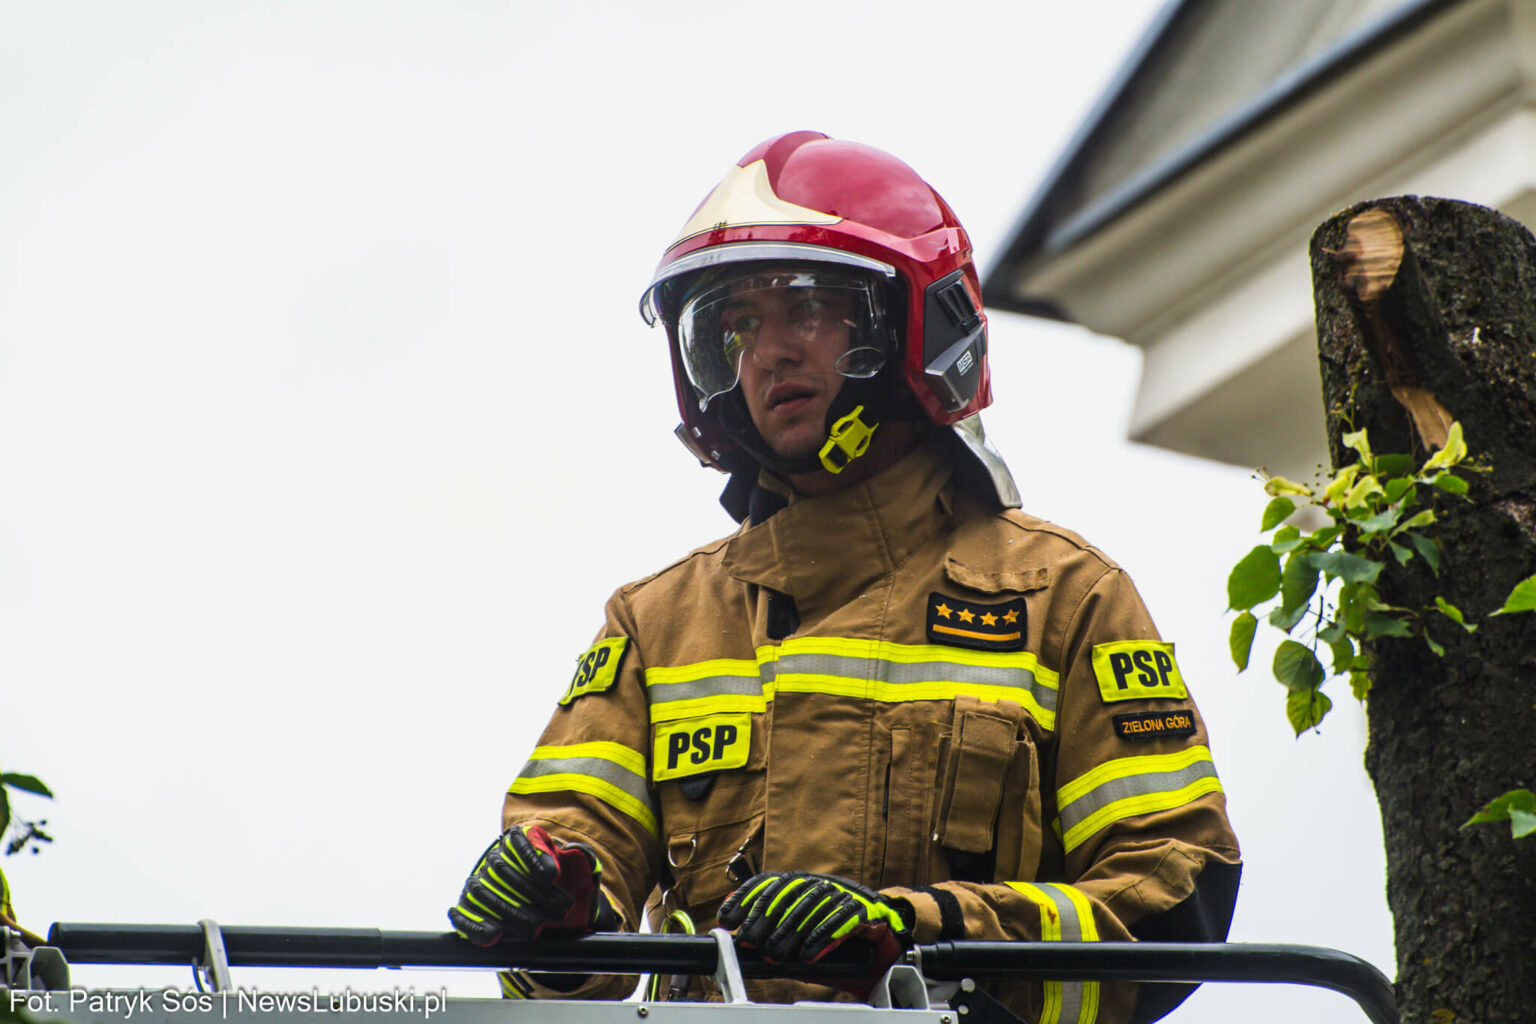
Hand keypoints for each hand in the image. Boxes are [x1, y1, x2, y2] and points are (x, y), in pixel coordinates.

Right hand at [448, 824, 618, 945]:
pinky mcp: (467, 909)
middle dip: (532, 893)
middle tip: (559, 911)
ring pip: (483, 893)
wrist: (552, 912)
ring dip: (510, 912)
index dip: (534, 858)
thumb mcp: (579, 871)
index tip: (553, 876)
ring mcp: (478, 883)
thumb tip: (575, 850)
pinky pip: (463, 915)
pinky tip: (494, 934)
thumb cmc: (565, 886)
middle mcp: (496, 858)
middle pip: (504, 870)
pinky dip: (475, 925)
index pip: (520, 840)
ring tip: (535, 927)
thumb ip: (582, 857)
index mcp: (521, 840)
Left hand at [717, 871, 910, 994]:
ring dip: (790, 932)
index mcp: (806, 886)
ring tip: (774, 955)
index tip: (727, 918)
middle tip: (748, 942)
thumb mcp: (804, 943)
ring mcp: (846, 894)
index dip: (747, 898)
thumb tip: (745, 945)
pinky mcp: (868, 910)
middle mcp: (824, 885)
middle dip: (764, 919)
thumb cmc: (841, 944)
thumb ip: (780, 941)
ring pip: (812, 906)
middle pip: (788, 894)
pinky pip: (842, 920)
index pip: (771, 884)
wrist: (889, 947)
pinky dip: (823, 937)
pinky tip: (808, 955)